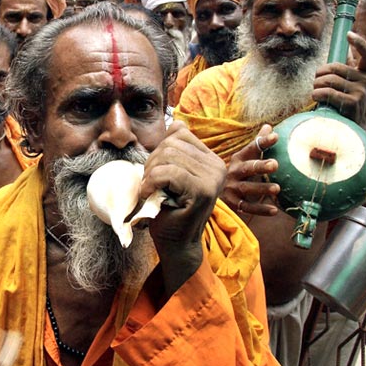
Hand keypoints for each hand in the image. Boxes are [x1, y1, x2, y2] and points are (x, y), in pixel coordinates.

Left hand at [140, 121, 225, 294]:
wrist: (176, 243)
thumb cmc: (169, 209)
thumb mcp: (171, 174)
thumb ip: (175, 150)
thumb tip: (177, 122)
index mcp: (211, 159)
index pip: (179, 133)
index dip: (159, 150)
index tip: (155, 173)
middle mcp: (217, 166)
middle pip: (171, 144)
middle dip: (152, 163)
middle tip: (149, 185)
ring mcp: (212, 178)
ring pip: (168, 157)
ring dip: (150, 174)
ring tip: (150, 191)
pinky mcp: (203, 191)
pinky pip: (168, 173)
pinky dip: (151, 183)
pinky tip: (148, 195)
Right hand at [221, 125, 279, 215]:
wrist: (211, 190)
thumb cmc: (237, 172)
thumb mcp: (245, 157)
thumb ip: (257, 143)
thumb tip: (269, 126)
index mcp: (238, 159)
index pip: (251, 148)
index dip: (262, 142)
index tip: (275, 136)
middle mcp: (233, 172)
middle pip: (247, 168)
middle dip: (260, 166)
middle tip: (274, 164)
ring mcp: (231, 188)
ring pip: (247, 188)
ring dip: (262, 189)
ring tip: (277, 189)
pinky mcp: (232, 203)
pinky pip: (247, 207)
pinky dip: (260, 209)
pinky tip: (274, 210)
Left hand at [312, 32, 365, 126]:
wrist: (353, 129)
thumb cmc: (345, 103)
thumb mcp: (350, 86)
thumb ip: (345, 72)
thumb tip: (341, 54)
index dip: (360, 43)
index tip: (349, 34)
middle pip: (335, 67)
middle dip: (320, 74)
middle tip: (316, 81)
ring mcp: (361, 92)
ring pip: (328, 80)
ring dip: (316, 85)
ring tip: (316, 92)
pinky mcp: (351, 102)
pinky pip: (327, 92)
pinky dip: (316, 94)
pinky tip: (316, 97)